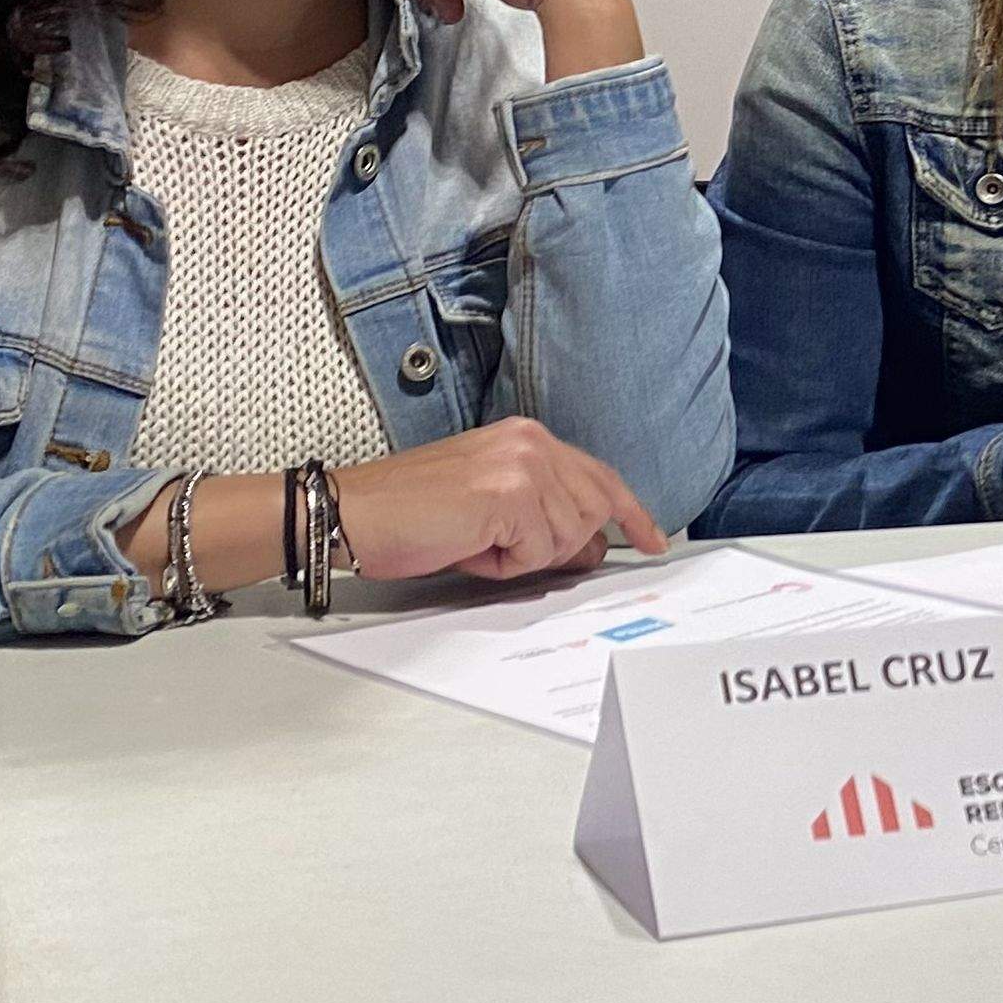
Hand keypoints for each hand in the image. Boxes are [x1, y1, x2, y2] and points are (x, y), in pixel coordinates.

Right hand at [336, 418, 668, 582]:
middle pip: (593, 512)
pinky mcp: (510, 493)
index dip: (630, 512)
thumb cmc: (406, 514)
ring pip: (567, 537)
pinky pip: (537, 552)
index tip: (653, 539)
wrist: (348, 513)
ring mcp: (523, 464)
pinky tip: (466, 545)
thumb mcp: (490, 511)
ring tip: (472, 540)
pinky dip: (503, 564)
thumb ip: (545, 517)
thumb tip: (593, 547)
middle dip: (557, 546)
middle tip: (500, 549)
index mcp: (527, 437)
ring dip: (522, 557)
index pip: (599, 476)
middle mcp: (532, 441)